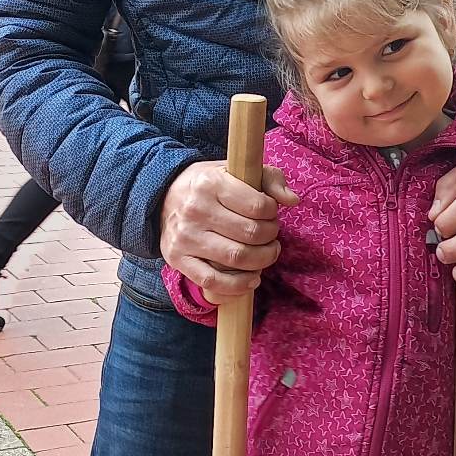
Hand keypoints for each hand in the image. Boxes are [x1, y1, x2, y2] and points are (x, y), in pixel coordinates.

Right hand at [159, 160, 297, 304]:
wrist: (162, 197)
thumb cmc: (208, 185)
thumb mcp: (235, 170)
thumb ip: (269, 178)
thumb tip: (292, 200)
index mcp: (210, 183)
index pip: (258, 206)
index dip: (273, 213)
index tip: (270, 213)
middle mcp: (195, 210)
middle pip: (251, 234)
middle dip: (271, 237)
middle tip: (271, 235)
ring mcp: (185, 237)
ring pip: (237, 258)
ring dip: (262, 261)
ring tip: (266, 254)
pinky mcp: (178, 259)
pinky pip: (212, 282)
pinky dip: (238, 286)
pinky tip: (252, 278)